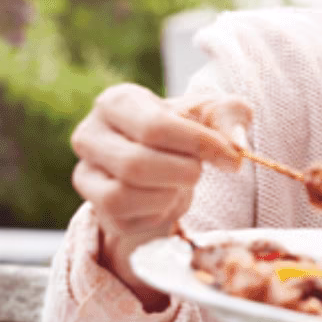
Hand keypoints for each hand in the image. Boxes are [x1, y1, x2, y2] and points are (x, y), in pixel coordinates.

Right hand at [71, 84, 251, 307]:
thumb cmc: (191, 128)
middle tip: (199, 171)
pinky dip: (157, 212)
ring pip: (121, 196)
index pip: (154, 126)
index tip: (231, 157)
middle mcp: (89, 135)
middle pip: (136, 164)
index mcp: (117, 101)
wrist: (173, 159)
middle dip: (183, 173)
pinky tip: (167, 198)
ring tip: (181, 182)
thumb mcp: (215, 113)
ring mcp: (86, 173)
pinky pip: (123, 219)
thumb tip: (235, 145)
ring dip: (168, 194)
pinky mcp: (95, 208)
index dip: (199, 145)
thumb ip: (230, 116)